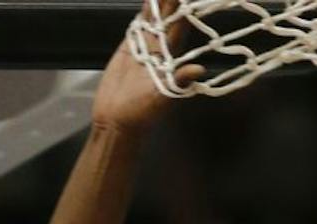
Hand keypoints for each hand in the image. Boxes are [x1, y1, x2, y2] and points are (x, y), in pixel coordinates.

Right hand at [93, 0, 203, 128]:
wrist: (116, 118)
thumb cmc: (142, 112)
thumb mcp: (164, 97)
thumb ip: (180, 81)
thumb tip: (200, 70)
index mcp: (172, 60)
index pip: (180, 29)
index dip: (185, 12)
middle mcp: (162, 51)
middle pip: (169, 19)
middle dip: (173, 2)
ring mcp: (146, 47)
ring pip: (154, 19)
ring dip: (159, 3)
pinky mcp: (129, 48)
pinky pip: (139, 26)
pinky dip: (144, 11)